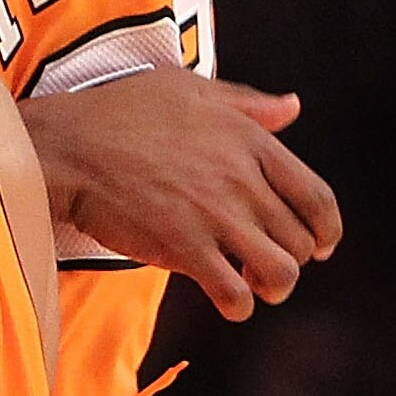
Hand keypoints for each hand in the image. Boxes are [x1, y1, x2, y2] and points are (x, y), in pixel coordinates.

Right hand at [25, 67, 341, 321]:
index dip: (325, 231)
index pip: (317, 198)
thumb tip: (293, 106)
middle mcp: (241, 179)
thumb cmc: (120, 112)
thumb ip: (247, 102)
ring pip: (280, 272)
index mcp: (249, 140)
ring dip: (272, 288)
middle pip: (300, 241)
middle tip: (264, 264)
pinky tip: (226, 301)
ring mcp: (215, 215)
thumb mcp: (189, 88)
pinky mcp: (185, 248)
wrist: (69, 148)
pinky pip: (235, 294)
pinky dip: (238, 306)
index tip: (319, 246)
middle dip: (289, 260)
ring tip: (251, 286)